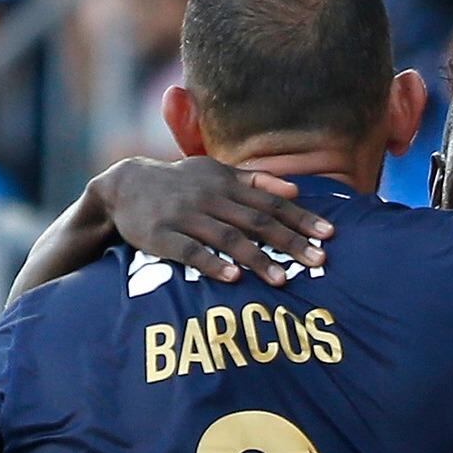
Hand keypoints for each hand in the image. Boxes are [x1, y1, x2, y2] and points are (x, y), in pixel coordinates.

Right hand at [93, 156, 334, 285]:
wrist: (123, 186)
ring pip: (228, 238)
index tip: (330, 235)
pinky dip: (212, 264)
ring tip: (282, 280)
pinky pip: (190, 251)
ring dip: (257, 259)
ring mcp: (185, 216)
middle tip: (320, 262)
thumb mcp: (216, 172)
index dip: (302, 219)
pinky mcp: (161, 236)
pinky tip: (232, 279)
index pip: (273, 202)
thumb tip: (295, 188)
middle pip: (257, 221)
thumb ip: (256, 180)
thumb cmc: (180, 182)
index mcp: (227, 183)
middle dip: (291, 242)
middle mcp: (210, 198)